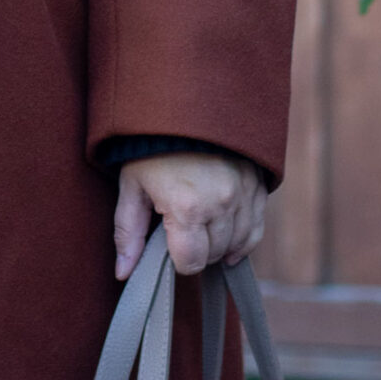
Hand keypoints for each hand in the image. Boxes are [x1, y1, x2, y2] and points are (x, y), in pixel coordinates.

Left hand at [113, 152, 264, 280]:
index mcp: (187, 207)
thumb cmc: (151, 148)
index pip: (190, 263)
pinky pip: (255, 229)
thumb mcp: (132, 186)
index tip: (168, 243)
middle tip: (180, 228)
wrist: (184, 105)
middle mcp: (221, 204)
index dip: (177, 259)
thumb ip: (128, 233)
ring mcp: (243, 194)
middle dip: (196, 249)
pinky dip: (242, 238)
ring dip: (218, 244)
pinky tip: (227, 237)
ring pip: (236, 245)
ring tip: (200, 225)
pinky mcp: (256, 186)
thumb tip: (123, 274)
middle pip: (213, 255)